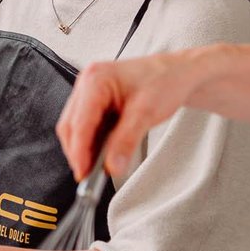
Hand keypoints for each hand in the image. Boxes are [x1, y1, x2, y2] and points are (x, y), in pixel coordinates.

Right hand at [57, 53, 194, 178]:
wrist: (178, 72)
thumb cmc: (165, 80)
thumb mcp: (146, 112)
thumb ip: (126, 141)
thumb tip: (112, 166)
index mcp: (96, 79)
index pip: (79, 122)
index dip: (79, 150)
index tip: (83, 173)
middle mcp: (88, 83)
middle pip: (71, 126)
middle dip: (78, 152)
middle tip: (88, 177)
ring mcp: (90, 92)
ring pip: (76, 128)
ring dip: (84, 149)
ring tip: (96, 169)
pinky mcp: (96, 102)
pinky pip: (87, 127)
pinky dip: (93, 143)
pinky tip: (102, 155)